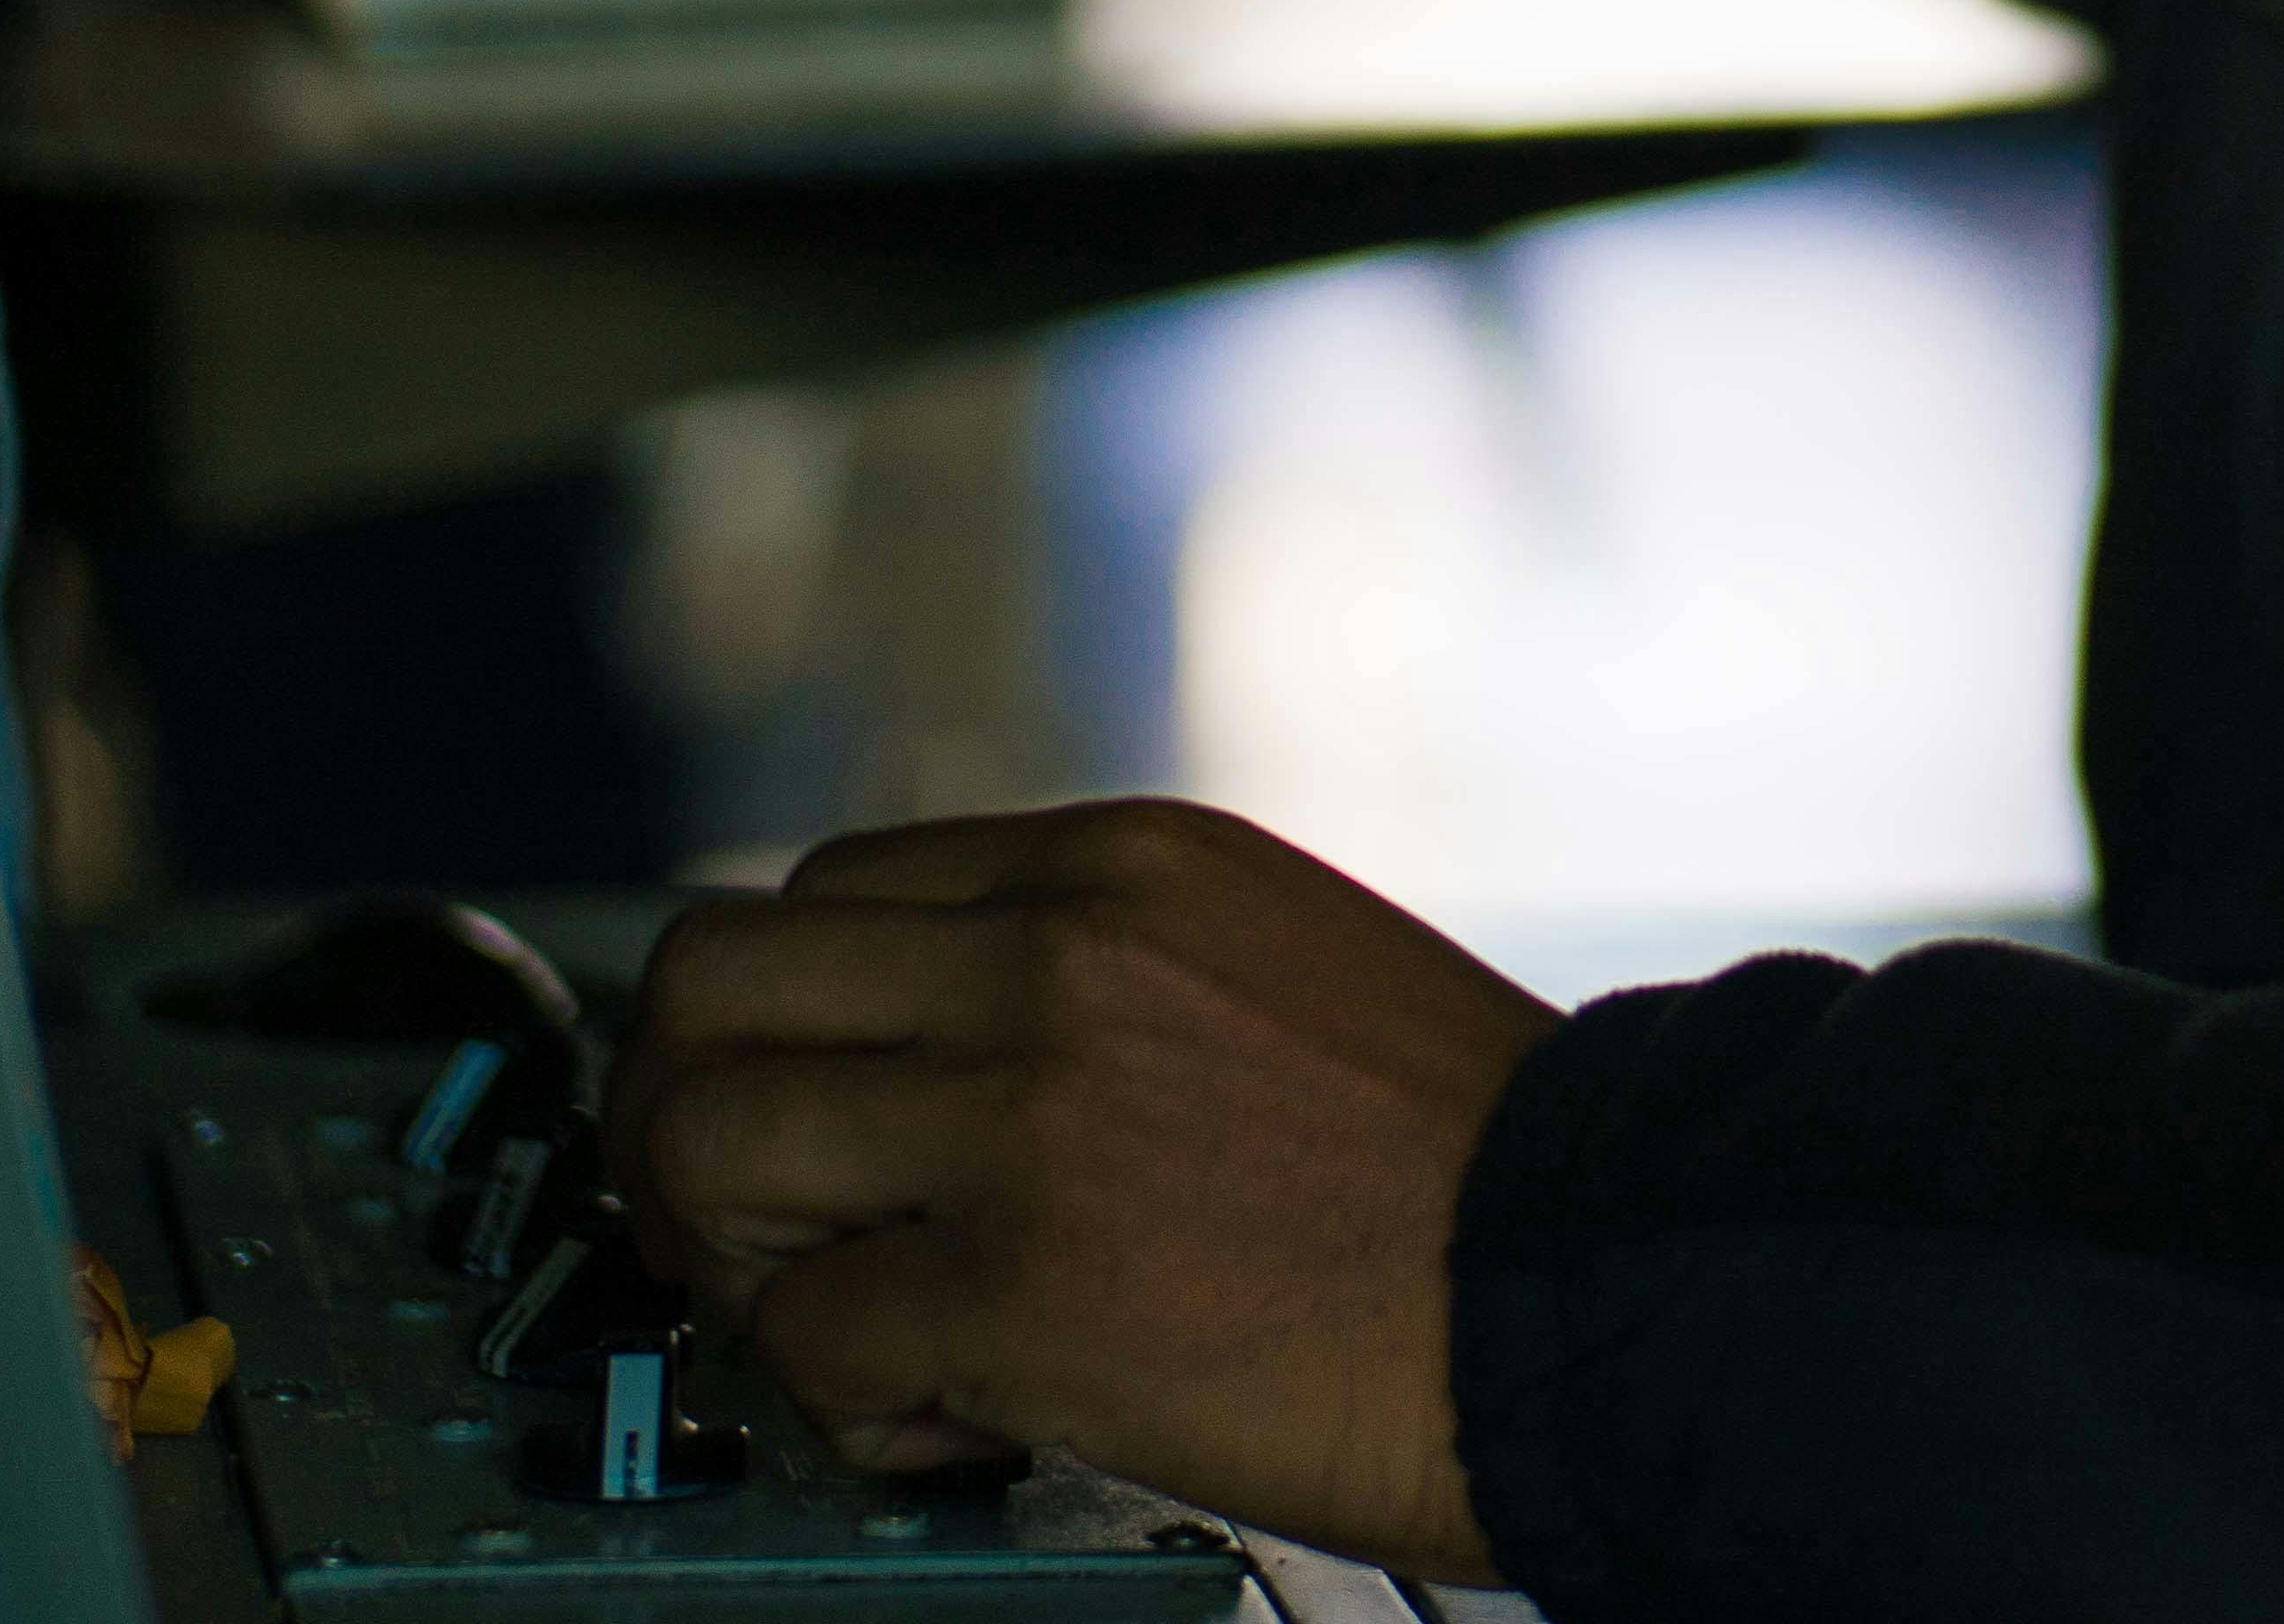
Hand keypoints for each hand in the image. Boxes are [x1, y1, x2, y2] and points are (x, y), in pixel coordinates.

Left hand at [607, 800, 1556, 1580]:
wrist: (1597, 1290)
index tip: (807, 1118)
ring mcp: (1030, 1115)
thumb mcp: (1283, 962)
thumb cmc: (1469, 1169)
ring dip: (733, 1251)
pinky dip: (839, 1397)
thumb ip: (1114, 970)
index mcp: (1125, 866)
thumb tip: (941, 1054)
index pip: (828, 893)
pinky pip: (805, 1331)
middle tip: (742, 1221)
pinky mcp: (1023, 1286)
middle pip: (714, 981)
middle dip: (686, 1111)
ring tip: (830, 1320)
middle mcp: (1057, 955)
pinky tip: (943, 1417)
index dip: (785, 1022)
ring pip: (711, 1138)